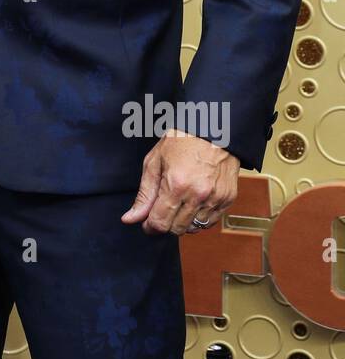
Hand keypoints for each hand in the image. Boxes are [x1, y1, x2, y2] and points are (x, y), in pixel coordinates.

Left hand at [121, 130, 240, 235]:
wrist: (212, 128)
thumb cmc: (181, 141)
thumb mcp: (154, 163)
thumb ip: (144, 195)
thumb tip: (130, 219)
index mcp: (176, 185)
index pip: (160, 223)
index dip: (149, 227)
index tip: (147, 223)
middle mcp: (198, 194)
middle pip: (176, 229)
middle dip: (165, 224)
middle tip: (161, 210)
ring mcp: (215, 198)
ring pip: (194, 228)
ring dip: (183, 222)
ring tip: (179, 203)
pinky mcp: (228, 199)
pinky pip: (211, 221)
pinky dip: (200, 218)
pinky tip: (193, 203)